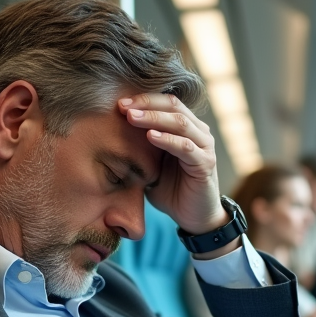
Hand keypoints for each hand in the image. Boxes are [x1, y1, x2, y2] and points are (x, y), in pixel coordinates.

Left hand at [118, 93, 225, 240]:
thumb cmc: (171, 189)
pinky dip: (168, 140)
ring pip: (180, 122)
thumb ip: (141, 147)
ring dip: (154, 118)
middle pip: (173, 105)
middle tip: (122, 106)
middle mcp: (198, 131)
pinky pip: (186, 146)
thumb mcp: (152, 164)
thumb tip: (110, 131)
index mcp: (186, 127)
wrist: (193, 217)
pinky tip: (150, 137)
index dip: (143, 99)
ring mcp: (204, 146)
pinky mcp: (205, 163)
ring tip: (131, 118)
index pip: (165, 102)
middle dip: (145, 104)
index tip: (118, 103)